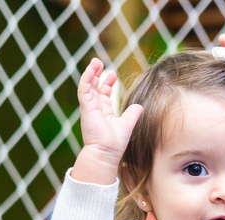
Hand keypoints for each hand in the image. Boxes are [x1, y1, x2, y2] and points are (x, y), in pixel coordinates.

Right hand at [70, 58, 143, 184]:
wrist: (106, 153)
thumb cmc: (115, 143)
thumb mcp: (127, 124)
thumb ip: (132, 114)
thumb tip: (140, 106)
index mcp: (104, 112)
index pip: (103, 94)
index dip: (107, 83)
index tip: (113, 74)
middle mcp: (95, 109)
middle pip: (94, 87)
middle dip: (97, 74)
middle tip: (100, 62)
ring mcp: (89, 107)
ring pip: (87, 85)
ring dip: (91, 72)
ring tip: (95, 61)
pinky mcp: (86, 107)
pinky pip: (84, 89)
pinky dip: (87, 78)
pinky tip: (91, 69)